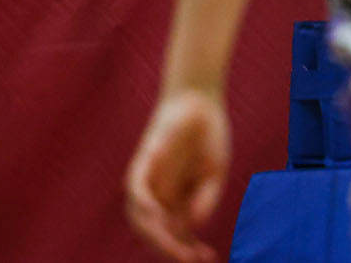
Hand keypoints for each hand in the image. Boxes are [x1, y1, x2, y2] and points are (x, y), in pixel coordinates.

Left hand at [125, 89, 229, 261]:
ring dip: (156, 235)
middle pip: (156, 233)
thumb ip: (205, 199)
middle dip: (172, 249)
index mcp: (175, 200)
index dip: (188, 250)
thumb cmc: (207, 137)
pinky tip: (157, 213)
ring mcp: (148, 181)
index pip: (176, 234)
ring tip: (176, 248)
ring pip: (141, 218)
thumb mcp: (214, 173)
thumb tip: (194, 225)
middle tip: (191, 259)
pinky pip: (136, 189)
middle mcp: (158, 196)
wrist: (201, 102)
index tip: (209, 258)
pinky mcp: (142, 163)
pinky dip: (143, 203)